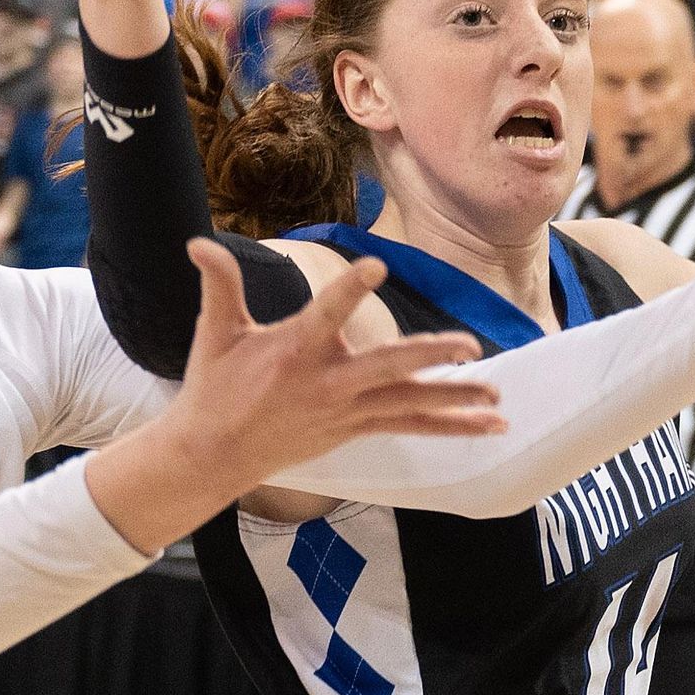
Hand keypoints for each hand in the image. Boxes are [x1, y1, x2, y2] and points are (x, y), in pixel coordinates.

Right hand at [176, 240, 501, 495]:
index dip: (349, 289)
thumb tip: (197, 242)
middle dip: (429, 356)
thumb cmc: (214, 387)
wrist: (213, 453)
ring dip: (455, 399)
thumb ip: (219, 283)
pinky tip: (486, 425)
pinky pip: (409, 426)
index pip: (326, 312)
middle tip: (468, 347)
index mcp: (294, 350)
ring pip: (408, 403)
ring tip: (497, 395)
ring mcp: (345, 411)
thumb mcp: (215, 332)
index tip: (374, 265)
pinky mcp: (355, 428)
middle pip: (387, 368)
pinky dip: (449, 426)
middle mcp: (327, 383)